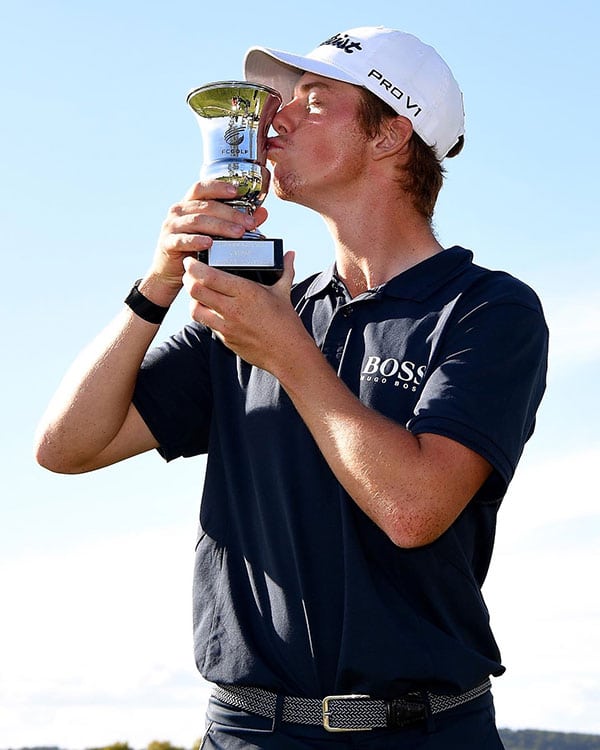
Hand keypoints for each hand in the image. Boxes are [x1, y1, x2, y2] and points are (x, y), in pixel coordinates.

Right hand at [141, 180, 267, 306]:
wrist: (171, 272)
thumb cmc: (196, 249)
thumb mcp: (216, 233)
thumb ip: (236, 222)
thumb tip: (262, 213)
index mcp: (190, 204)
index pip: (202, 188)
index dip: (218, 186)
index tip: (237, 190)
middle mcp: (179, 211)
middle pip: (206, 206)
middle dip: (231, 213)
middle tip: (249, 223)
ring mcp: (171, 226)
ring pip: (197, 220)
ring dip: (220, 226)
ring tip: (238, 233)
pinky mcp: (167, 243)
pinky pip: (182, 239)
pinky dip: (196, 240)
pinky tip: (209, 243)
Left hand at [182, 251, 308, 373]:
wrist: (286, 354)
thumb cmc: (285, 323)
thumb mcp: (284, 293)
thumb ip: (285, 270)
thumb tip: (291, 254)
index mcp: (246, 292)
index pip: (208, 276)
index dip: (194, 266)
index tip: (191, 260)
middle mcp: (233, 308)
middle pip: (195, 290)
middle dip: (188, 279)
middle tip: (190, 274)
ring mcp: (227, 325)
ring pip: (194, 309)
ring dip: (192, 299)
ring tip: (198, 292)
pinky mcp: (225, 338)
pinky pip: (205, 323)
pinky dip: (203, 314)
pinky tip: (209, 308)